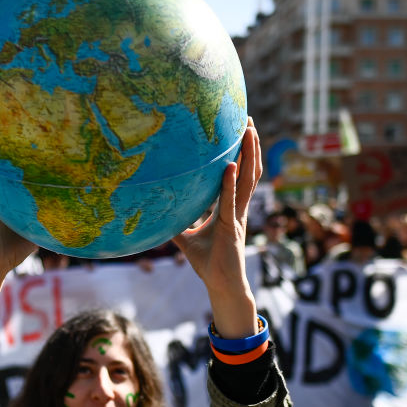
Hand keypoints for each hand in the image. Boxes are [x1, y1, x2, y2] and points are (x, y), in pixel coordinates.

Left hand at [172, 118, 260, 338]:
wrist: (221, 286)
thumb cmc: (208, 263)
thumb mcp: (186, 238)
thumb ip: (176, 223)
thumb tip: (156, 213)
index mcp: (230, 208)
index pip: (240, 174)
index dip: (242, 153)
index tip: (241, 131)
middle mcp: (237, 208)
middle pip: (248, 170)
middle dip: (250, 145)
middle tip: (249, 119)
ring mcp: (237, 216)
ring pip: (247, 180)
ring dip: (249, 155)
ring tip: (249, 132)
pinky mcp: (231, 228)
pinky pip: (230, 201)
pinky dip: (229, 184)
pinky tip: (228, 166)